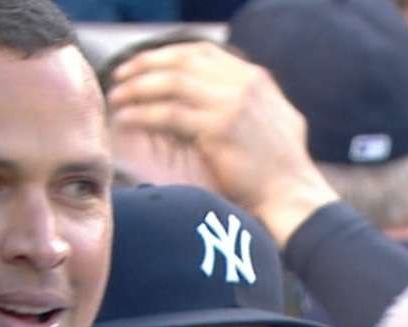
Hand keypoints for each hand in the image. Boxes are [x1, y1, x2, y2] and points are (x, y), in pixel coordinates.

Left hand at [108, 42, 337, 245]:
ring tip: (116, 97)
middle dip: (145, 65)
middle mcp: (244, 84)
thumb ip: (243, 101)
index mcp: (254, 78)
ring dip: (138, 89)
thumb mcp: (270, 120)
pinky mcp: (219, 128)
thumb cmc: (276, 168)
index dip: (166, 54)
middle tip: (119, 75)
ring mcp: (232, 104)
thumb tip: (209, 97)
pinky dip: (142, 115)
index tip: (142, 63)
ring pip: (172, 84)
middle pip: (182, 61)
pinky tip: (125, 119)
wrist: (291, 194)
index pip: (202, 52)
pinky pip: (169, 114)